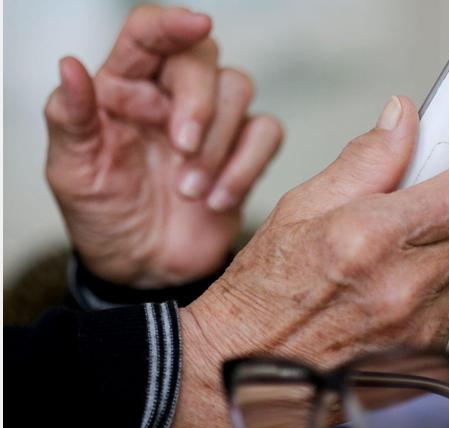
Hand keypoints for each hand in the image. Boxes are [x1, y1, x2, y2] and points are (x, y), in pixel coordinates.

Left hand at [45, 6, 282, 287]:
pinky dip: (247, 166)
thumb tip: (69, 66)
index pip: (148, 34)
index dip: (172, 23)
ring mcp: (212, 122)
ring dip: (219, 144)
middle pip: (203, 57)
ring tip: (189, 191)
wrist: (144, 269)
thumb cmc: (105, 216)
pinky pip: (266, 133)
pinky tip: (217, 200)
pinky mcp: (243, 152)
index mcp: (123, 87)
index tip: (196, 23)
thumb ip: (70, 118)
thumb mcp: (73, 172)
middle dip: (200, 102)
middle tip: (182, 148)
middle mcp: (170, 95)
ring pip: (239, 89)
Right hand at [169, 96, 448, 427]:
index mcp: (369, 238)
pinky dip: (440, 298)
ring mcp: (415, 330)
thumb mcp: (301, 206)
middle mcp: (400, 288)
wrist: (246, 364)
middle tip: (432, 212)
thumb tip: (402, 122)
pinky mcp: (421, 358)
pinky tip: (400, 293)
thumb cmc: (265, 292)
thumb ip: (364, 160)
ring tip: (409, 256)